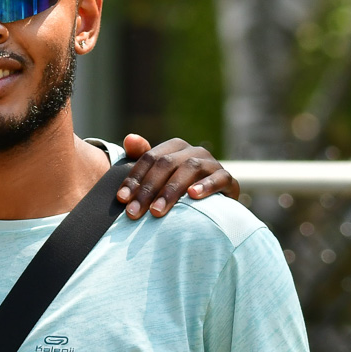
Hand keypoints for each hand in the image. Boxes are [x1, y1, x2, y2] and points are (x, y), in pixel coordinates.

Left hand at [118, 134, 240, 218]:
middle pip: (166, 164)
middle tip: (134, 213)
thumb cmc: (179, 188)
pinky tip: (193, 196)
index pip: (150, 158)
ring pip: (190, 169)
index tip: (122, 199)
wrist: (215, 203)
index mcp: (174, 147)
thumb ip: (142, 157)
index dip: (134, 178)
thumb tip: (129, 138)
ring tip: (157, 211)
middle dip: (148, 189)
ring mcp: (212, 163)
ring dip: (171, 191)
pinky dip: (206, 186)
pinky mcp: (228, 179)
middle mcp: (194, 151)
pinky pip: (219, 179)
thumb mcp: (158, 175)